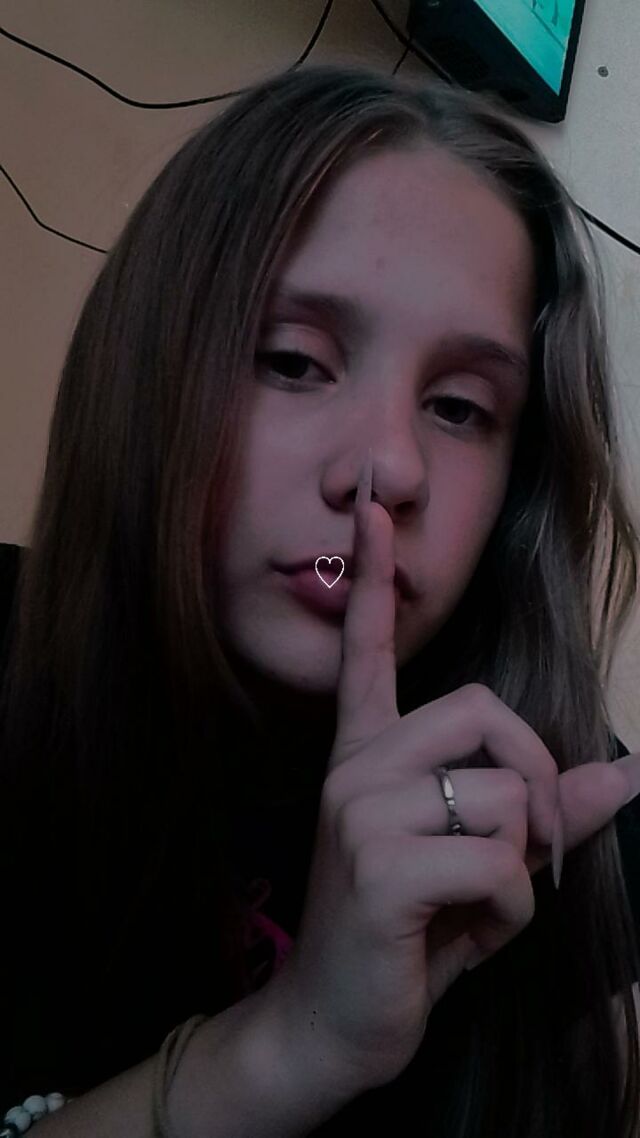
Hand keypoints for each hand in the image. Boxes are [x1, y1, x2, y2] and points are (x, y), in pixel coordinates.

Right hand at [263, 457, 639, 1099]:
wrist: (332, 1022)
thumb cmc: (407, 933)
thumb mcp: (480, 864)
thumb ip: (546, 810)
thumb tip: (627, 767)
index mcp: (370, 755)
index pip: (371, 650)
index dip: (374, 572)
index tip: (370, 499)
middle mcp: (357, 767)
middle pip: (486, 711)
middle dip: (535, 783)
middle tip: (521, 849)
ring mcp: (361, 811)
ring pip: (506, 797)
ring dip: (522, 869)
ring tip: (478, 905)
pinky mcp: (380, 866)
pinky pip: (500, 862)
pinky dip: (512, 913)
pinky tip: (465, 936)